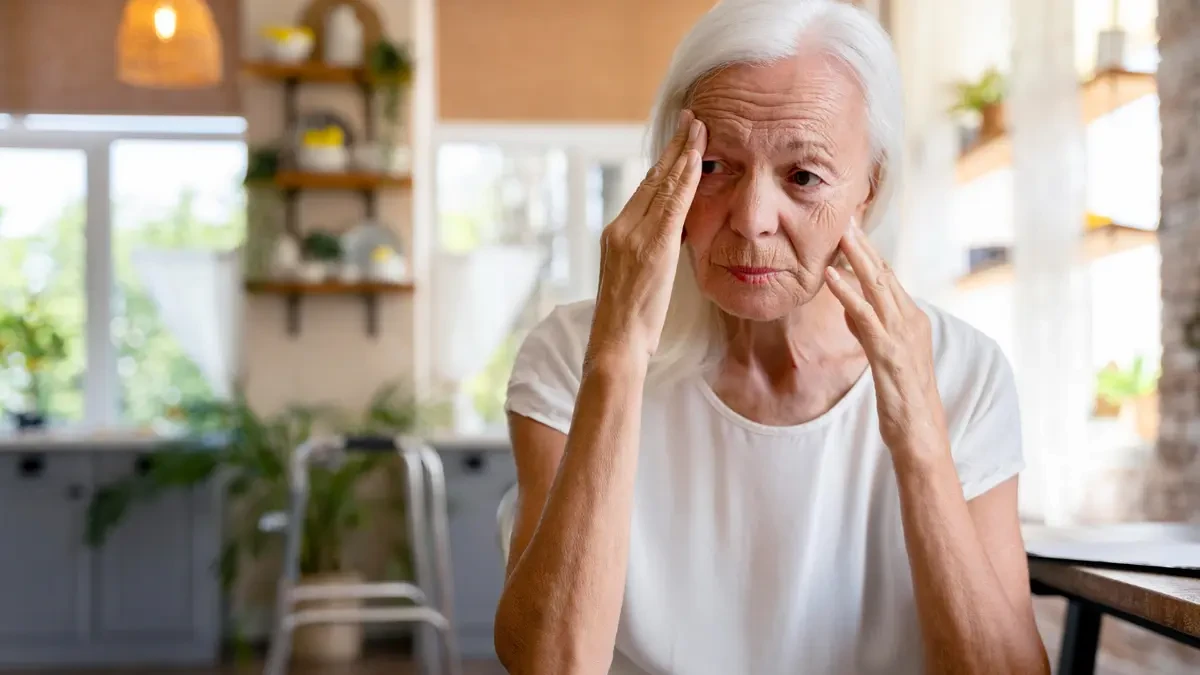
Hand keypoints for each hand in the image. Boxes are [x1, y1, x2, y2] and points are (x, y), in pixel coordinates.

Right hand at [589, 109, 705, 361]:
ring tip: (699, 128)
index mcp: (616, 234)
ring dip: (684, 153)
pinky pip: (672, 204)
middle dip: (674, 147)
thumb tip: (671, 238)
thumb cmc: (628, 324)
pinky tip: (698, 159)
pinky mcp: (650, 246)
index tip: (680, 143)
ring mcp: (633, 235)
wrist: (615, 343)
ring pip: (662, 185)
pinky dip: (685, 179)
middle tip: (691, 119)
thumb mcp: (637, 280)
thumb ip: (649, 254)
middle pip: (652, 179)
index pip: (644, 191)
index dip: (664, 163)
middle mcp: (621, 228)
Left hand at [823, 224, 948, 461]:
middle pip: (884, 273)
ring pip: (878, 287)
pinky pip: (865, 317)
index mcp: (911, 320)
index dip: (869, 251)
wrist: (922, 435)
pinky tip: (831, 277)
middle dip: (863, 244)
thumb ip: (868, 328)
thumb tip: (849, 307)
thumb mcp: (883, 355)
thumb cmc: (903, 399)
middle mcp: (911, 321)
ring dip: (857, 258)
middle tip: (845, 215)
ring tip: (839, 233)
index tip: (851, 226)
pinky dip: (847, 294)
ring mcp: (902, 336)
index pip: (887, 277)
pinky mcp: (889, 354)